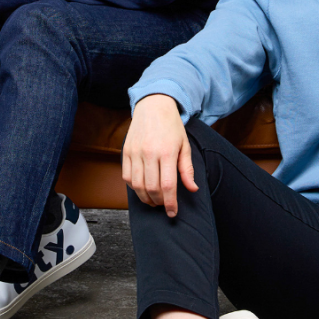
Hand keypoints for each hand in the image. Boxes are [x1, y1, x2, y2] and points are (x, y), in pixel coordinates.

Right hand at [122, 94, 198, 217]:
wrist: (153, 106)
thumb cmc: (171, 126)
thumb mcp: (184, 146)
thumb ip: (187, 169)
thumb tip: (192, 189)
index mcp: (167, 152)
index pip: (168, 186)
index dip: (170, 203)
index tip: (173, 213)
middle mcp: (149, 153)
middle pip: (152, 188)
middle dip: (159, 202)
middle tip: (164, 205)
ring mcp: (135, 152)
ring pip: (137, 185)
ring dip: (145, 198)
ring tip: (154, 200)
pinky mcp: (125, 152)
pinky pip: (126, 177)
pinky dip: (134, 187)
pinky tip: (143, 188)